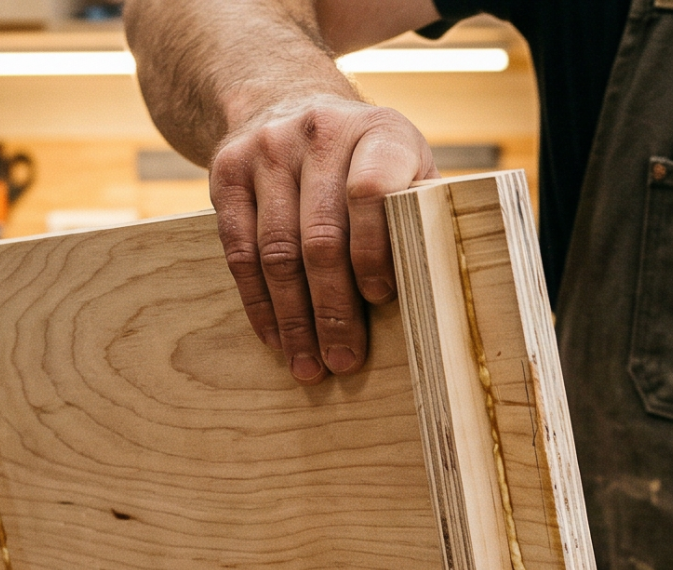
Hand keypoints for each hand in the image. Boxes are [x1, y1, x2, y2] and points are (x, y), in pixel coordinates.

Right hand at [209, 93, 436, 382]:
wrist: (287, 102)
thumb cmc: (367, 159)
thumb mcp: (407, 166)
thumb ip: (422, 213)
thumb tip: (445, 287)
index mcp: (379, 131)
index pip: (371, 192)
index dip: (374, 251)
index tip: (380, 301)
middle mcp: (320, 132)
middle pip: (321, 236)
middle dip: (333, 308)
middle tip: (343, 360)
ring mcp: (268, 149)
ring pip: (278, 251)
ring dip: (294, 318)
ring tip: (309, 364)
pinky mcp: (227, 170)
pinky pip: (239, 250)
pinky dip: (259, 302)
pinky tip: (276, 337)